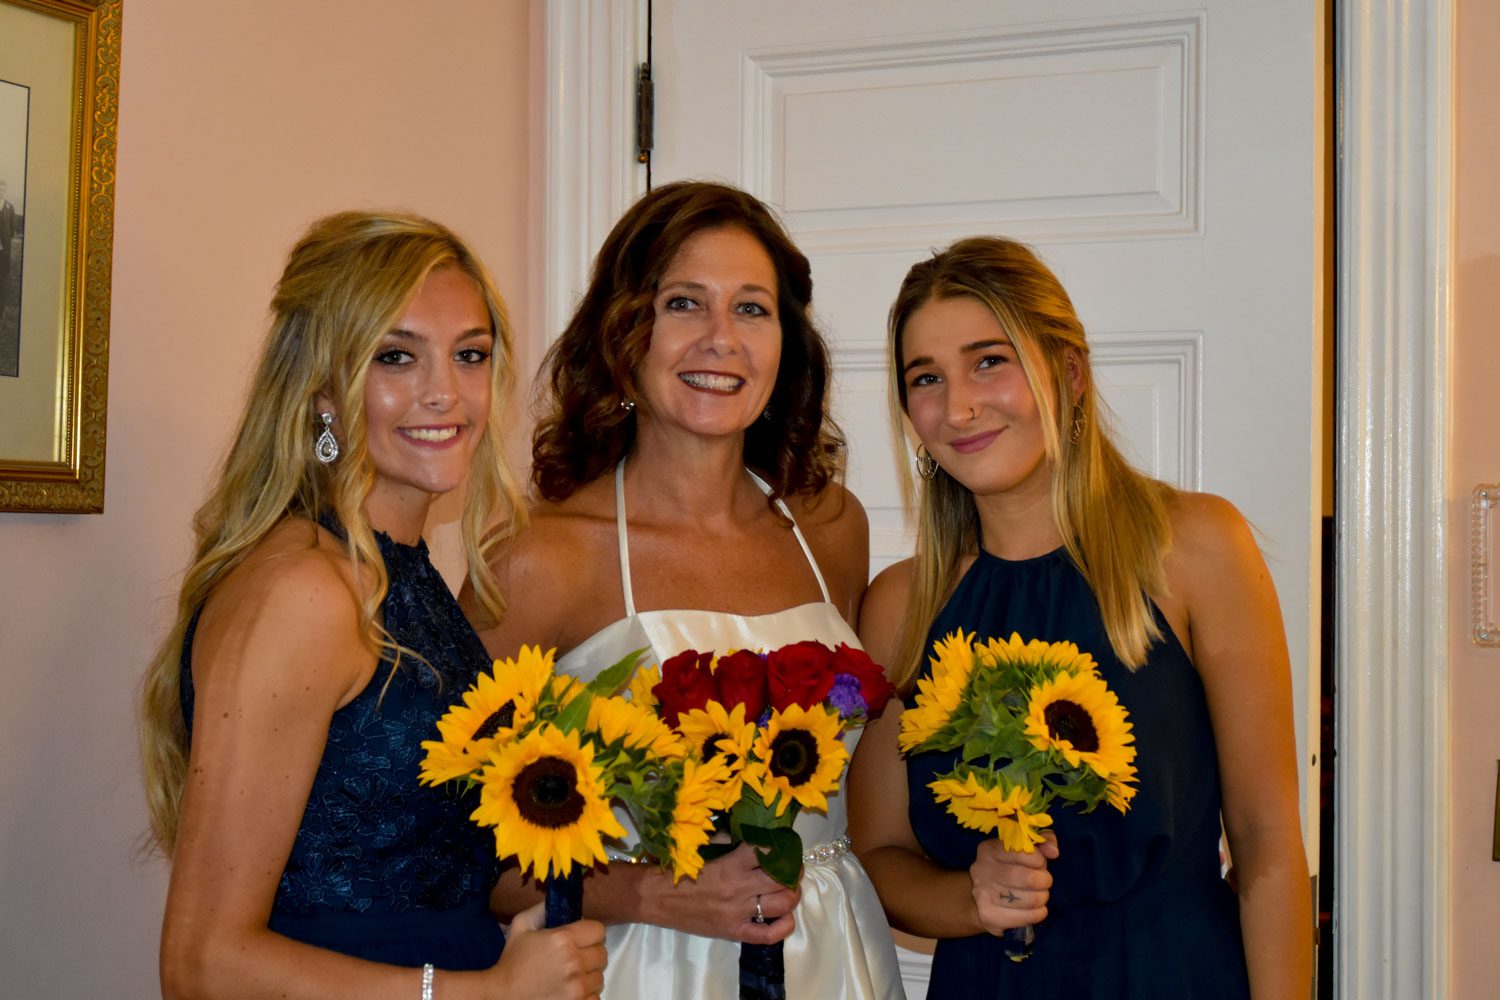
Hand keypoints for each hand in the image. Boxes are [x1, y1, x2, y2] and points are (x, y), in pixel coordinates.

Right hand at [486, 902, 607, 999]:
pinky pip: (595, 995)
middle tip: (575, 957)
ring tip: (572, 975)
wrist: (503, 996)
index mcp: (563, 939)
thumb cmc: (512, 961)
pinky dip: (586, 993)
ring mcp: (577, 987)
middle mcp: (574, 962)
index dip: (590, 933)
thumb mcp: (521, 926)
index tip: (581, 938)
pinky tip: (571, 989)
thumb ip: (541, 909)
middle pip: (602, 953)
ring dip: (589, 974)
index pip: (599, 930)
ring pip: (600, 976)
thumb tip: (558, 901)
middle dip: (590, 953)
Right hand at [642, 842, 800, 943]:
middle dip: (793, 871)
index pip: (768, 852)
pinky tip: (785, 917)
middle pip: (782, 879)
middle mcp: (738, 889)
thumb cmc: (678, 869)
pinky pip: (768, 935)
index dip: (780, 847)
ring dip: (792, 894)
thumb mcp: (703, 847)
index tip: (782, 845)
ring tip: (788, 889)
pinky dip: (784, 926)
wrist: (655, 898)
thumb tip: (754, 834)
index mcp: (731, 864)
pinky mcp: (733, 932)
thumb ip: (730, 840)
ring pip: (782, 904)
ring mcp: (737, 913)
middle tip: (791, 868)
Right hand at [969, 832, 1056, 935]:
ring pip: (1030, 900)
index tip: (1040, 864)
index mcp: (988, 850)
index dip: (1038, 859)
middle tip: (1044, 882)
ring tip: (1039, 896)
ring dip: (1042, 898)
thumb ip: (1042, 841)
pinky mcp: (989, 916)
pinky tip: (1036, 910)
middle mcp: (981, 870)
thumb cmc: (1011, 868)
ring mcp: (983, 894)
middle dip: (1044, 881)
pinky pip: (1026, 918)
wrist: (985, 898)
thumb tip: (1052, 851)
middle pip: (1028, 878)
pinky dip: (1038, 914)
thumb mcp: (1025, 849)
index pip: (1021, 850)